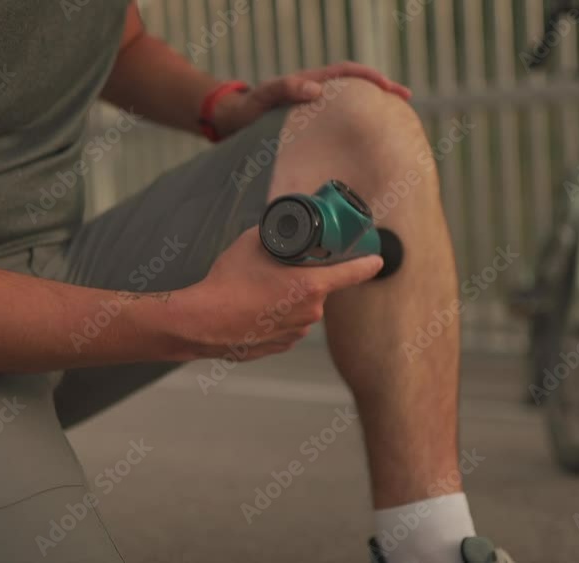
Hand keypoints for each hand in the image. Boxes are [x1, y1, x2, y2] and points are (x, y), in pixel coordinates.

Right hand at [171, 228, 382, 361]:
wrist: (202, 322)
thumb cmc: (227, 283)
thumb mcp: (254, 242)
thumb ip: (277, 235)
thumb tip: (283, 230)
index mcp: (311, 285)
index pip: (354, 272)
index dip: (367, 263)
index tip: (376, 260)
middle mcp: (311, 311)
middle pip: (320, 287)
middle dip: (305, 277)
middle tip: (278, 270)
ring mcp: (297, 331)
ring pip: (303, 307)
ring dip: (289, 297)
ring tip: (258, 291)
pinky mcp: (282, 345)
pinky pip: (288, 324)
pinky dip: (277, 316)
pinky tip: (255, 308)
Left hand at [213, 61, 411, 137]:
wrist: (236, 119)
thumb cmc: (250, 108)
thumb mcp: (265, 96)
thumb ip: (286, 88)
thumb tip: (316, 89)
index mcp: (312, 82)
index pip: (347, 73)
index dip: (369, 78)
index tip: (388, 87)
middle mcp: (319, 91)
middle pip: (357, 85)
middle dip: (382, 89)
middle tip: (405, 99)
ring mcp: (318, 106)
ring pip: (352, 102)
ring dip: (374, 106)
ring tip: (396, 118)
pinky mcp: (315, 122)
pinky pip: (343, 118)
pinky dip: (359, 122)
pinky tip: (369, 138)